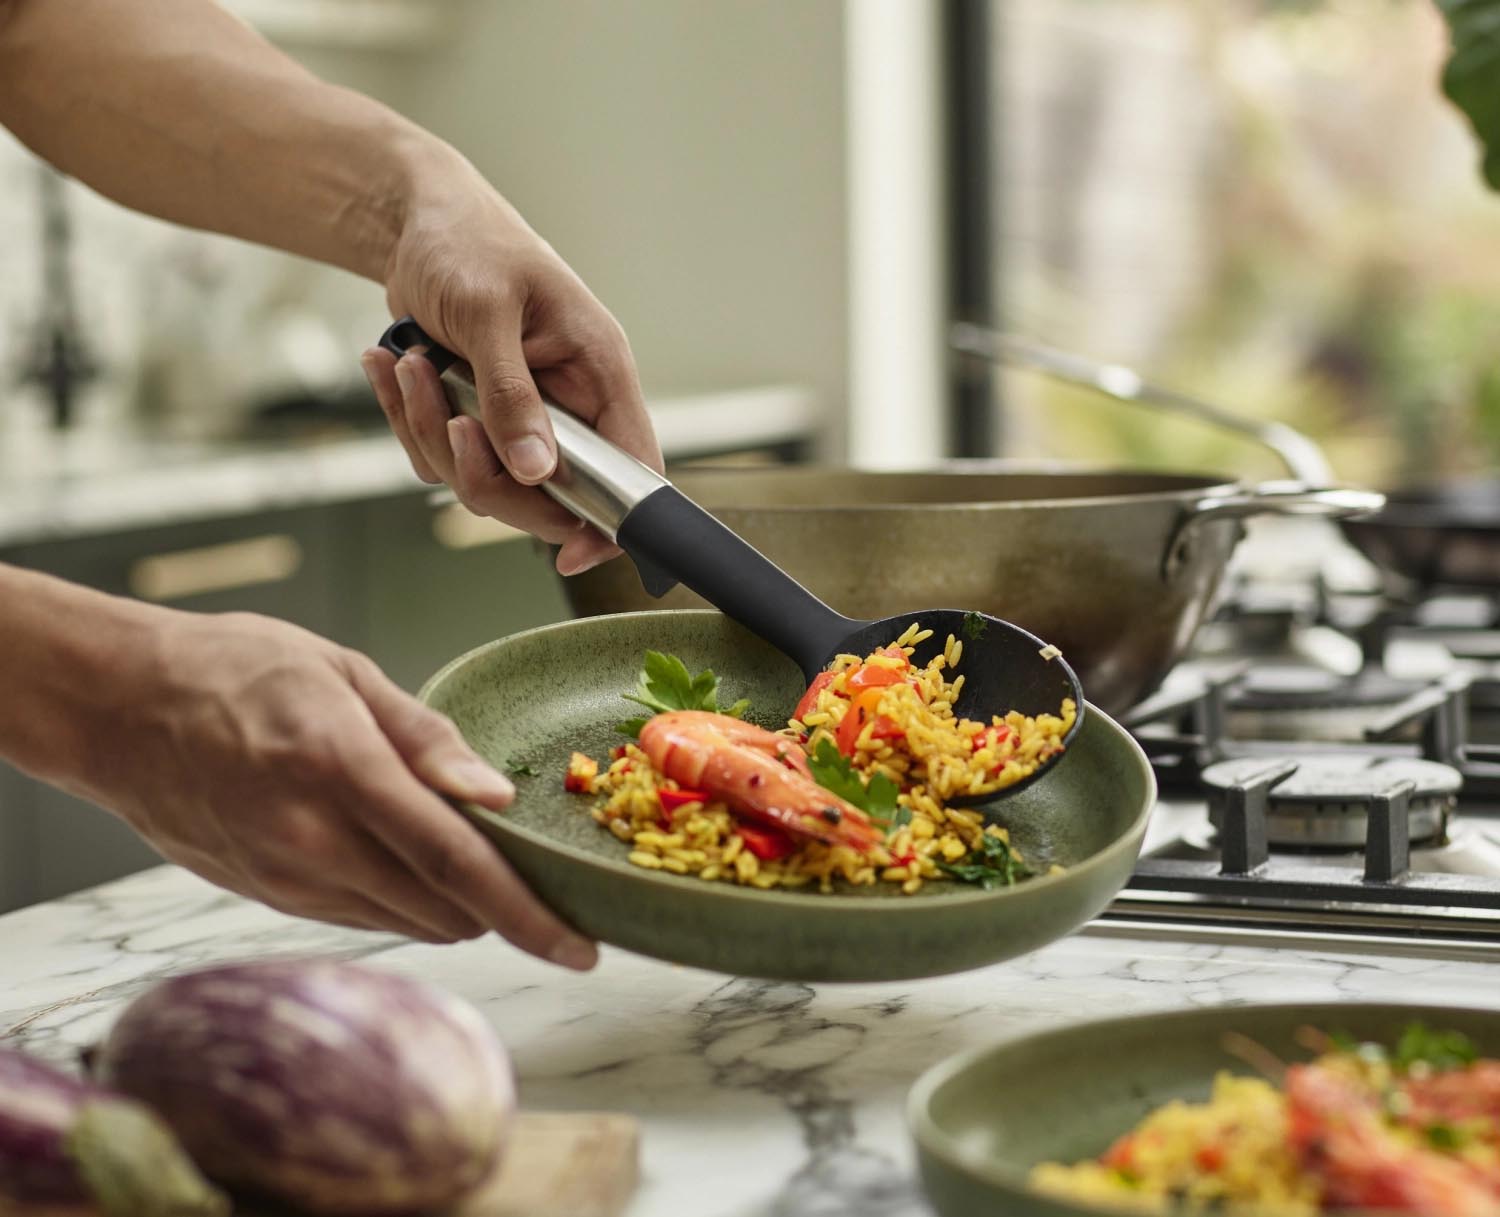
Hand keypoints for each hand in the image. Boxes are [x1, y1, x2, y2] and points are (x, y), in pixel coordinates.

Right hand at [79, 608, 596, 967]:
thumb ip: (425, 738)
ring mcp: (286, 879)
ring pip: (408, 924)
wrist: (118, 707)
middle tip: (536, 872)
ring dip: (455, 905)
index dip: (529, 915)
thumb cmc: (235, 670)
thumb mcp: (343, 671)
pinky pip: (362, 919)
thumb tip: (495, 794)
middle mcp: (314, 841)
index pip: (458, 865)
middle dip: (503, 906)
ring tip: (468, 852)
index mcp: (343, 771)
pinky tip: (403, 855)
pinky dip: (403, 900)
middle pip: (444, 911)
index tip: (581, 948)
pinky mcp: (268, 897)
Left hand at [361, 152, 661, 576]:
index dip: (611, 520)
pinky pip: (443, 457)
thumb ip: (512, 395)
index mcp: (598, 372)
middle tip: (452, 423)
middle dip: (487, 471)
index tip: (570, 552)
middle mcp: (569, 403)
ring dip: (434, 435)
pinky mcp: (478, 417)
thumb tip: (538, 471)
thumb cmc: (467, 243)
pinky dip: (408, 421)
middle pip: (549, 494)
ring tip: (409, 367)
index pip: (633, 468)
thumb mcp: (487, 312)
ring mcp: (522, 415)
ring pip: (487, 480)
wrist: (413, 221)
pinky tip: (391, 366)